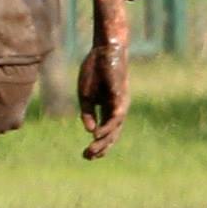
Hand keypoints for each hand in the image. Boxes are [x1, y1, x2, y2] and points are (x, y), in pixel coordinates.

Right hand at [76, 40, 128, 158]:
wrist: (104, 50)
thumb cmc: (94, 71)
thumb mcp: (86, 96)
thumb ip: (88, 113)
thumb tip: (90, 131)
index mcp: (107, 108)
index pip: (105, 132)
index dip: (97, 144)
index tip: (86, 155)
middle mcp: (117, 109)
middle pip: (111, 134)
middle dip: (100, 147)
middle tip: (87, 157)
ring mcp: (120, 104)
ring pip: (115, 128)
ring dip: (103, 141)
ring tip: (92, 150)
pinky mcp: (120, 97)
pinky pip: (116, 116)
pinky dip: (108, 127)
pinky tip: (98, 134)